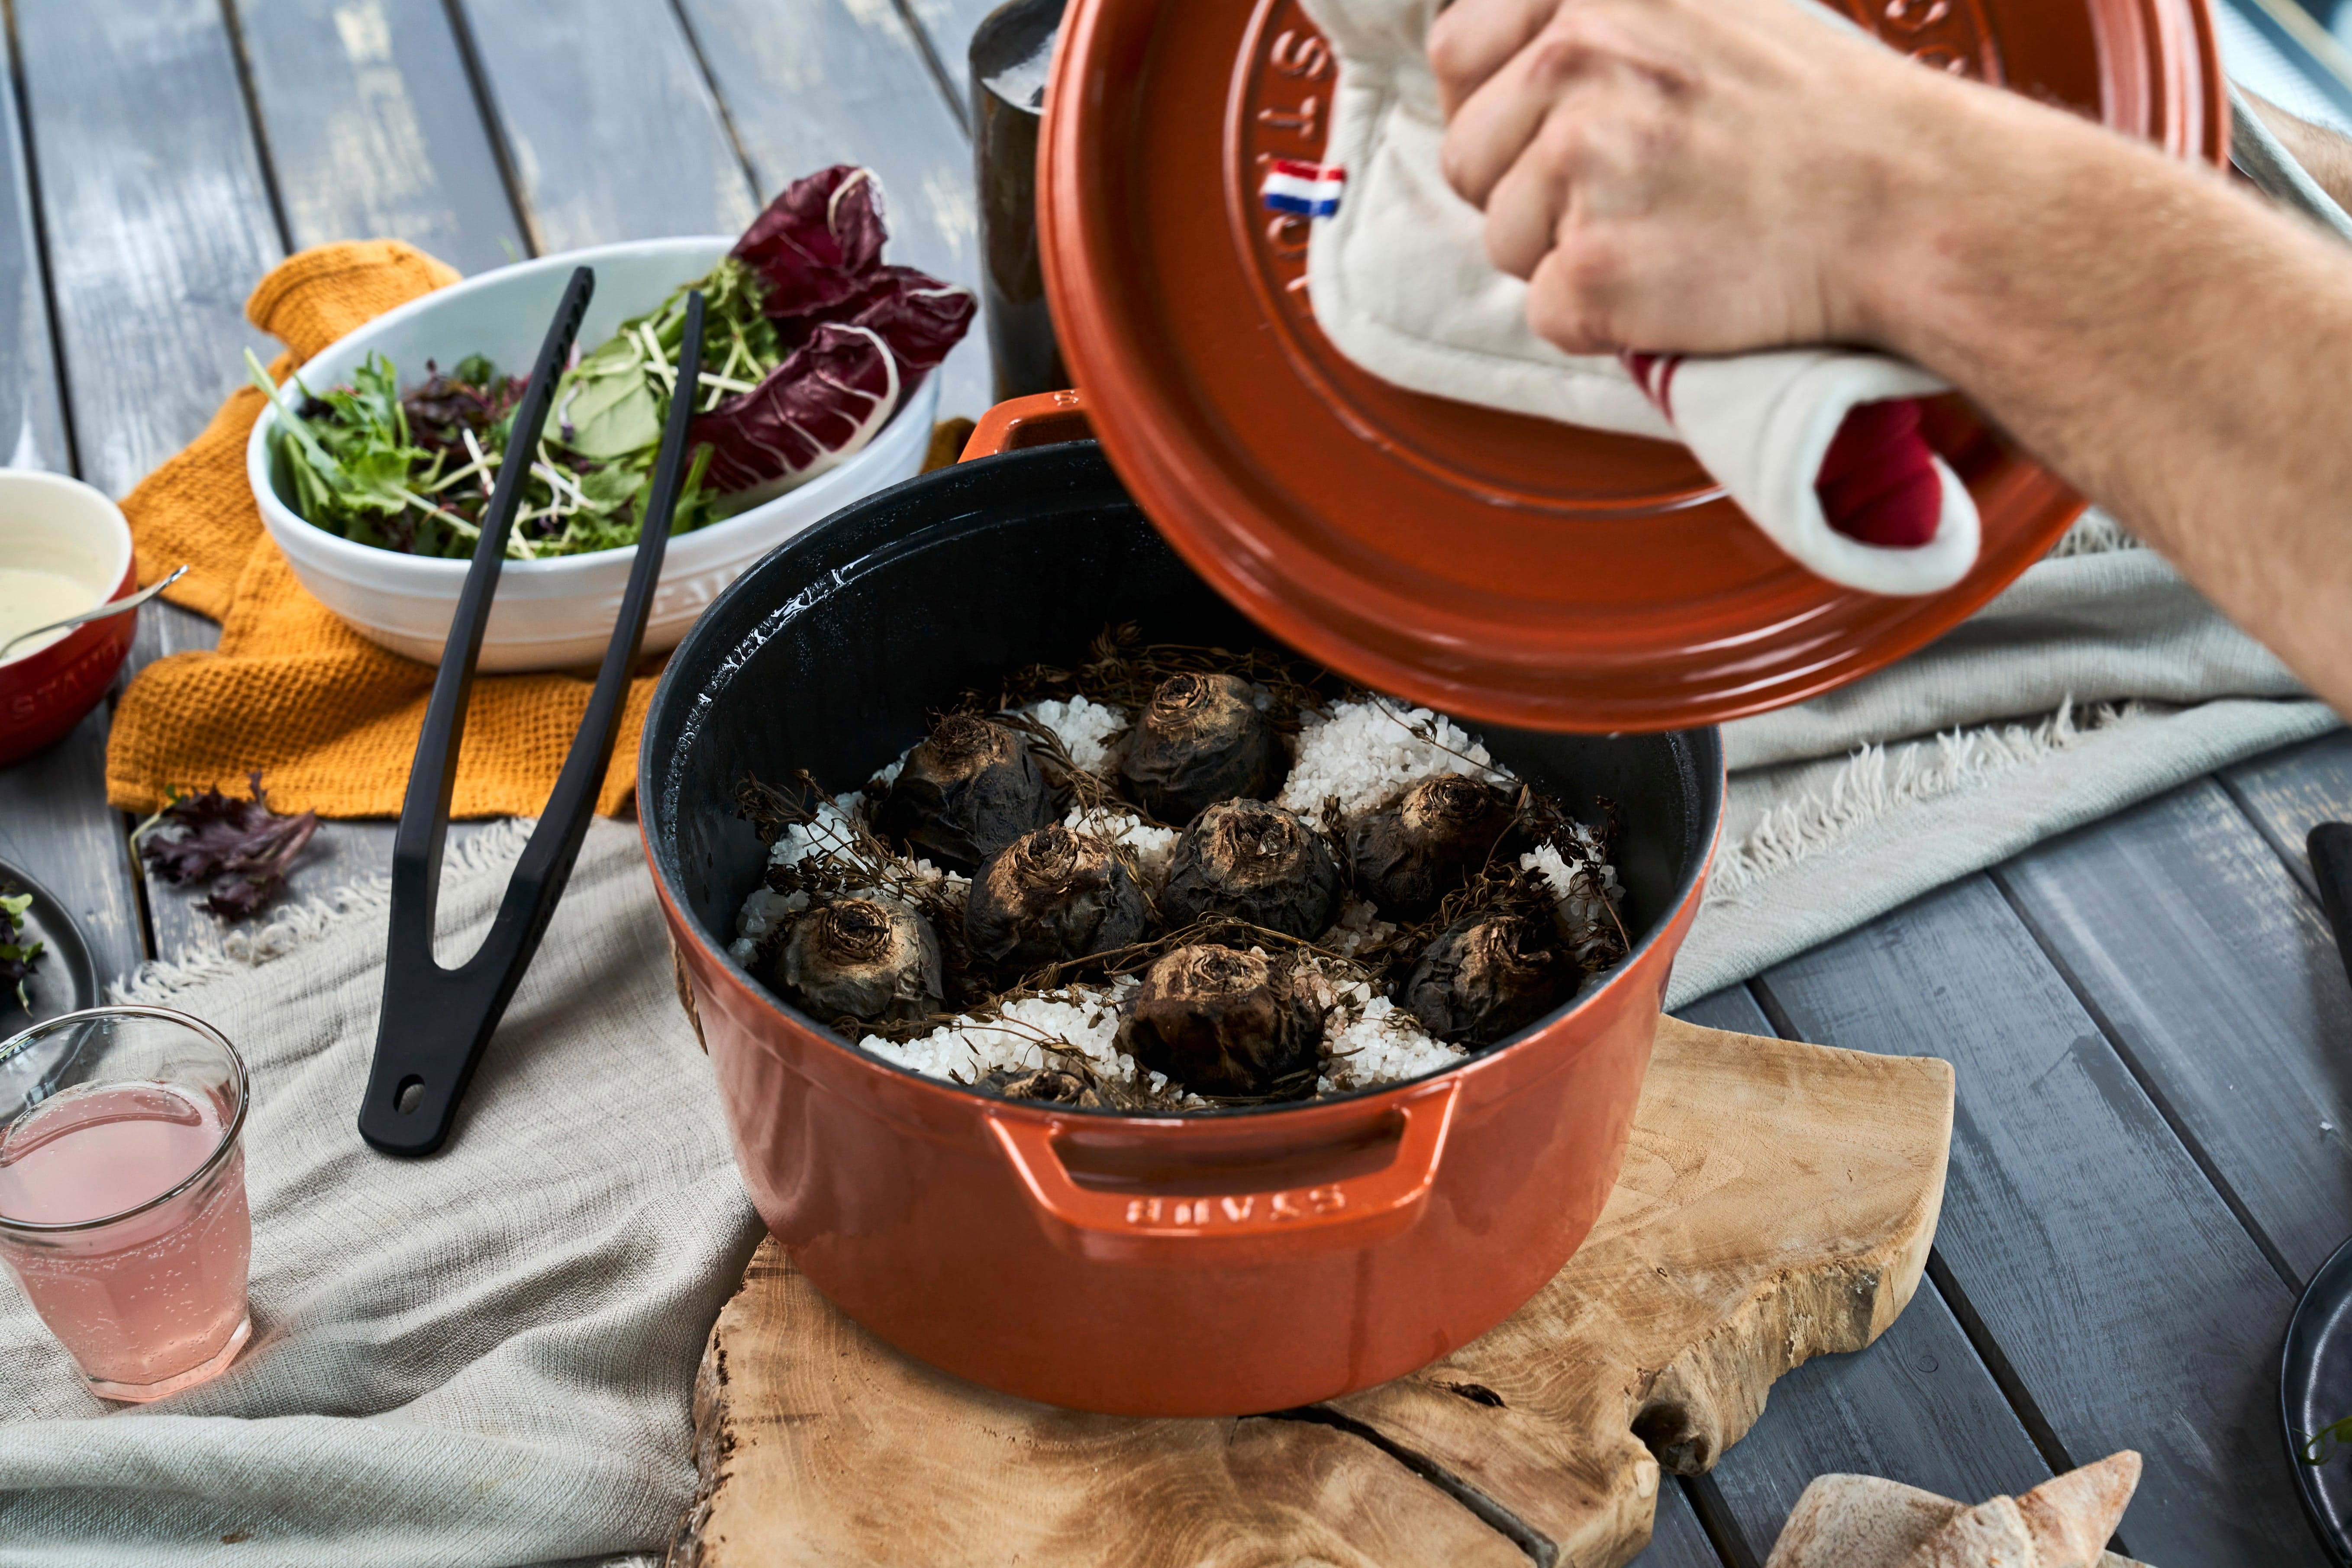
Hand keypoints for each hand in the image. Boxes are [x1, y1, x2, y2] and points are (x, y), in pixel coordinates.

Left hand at [1428, 0, 2000, 355]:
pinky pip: (1546, 313)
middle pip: (1467, 157)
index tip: (1550, 134)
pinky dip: (1601, 318)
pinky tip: (1675, 279)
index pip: (1456, 55)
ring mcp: (1583, 163)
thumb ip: (1596, 15)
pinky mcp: (1595, 265)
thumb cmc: (1809, 111)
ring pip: (1501, 239)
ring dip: (1567, 253)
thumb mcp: (1697, 5)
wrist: (1907, 196)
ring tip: (1668, 227)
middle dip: (1528, 189)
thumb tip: (1505, 56)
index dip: (1495, 111)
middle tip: (1634, 190)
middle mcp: (1575, 56)